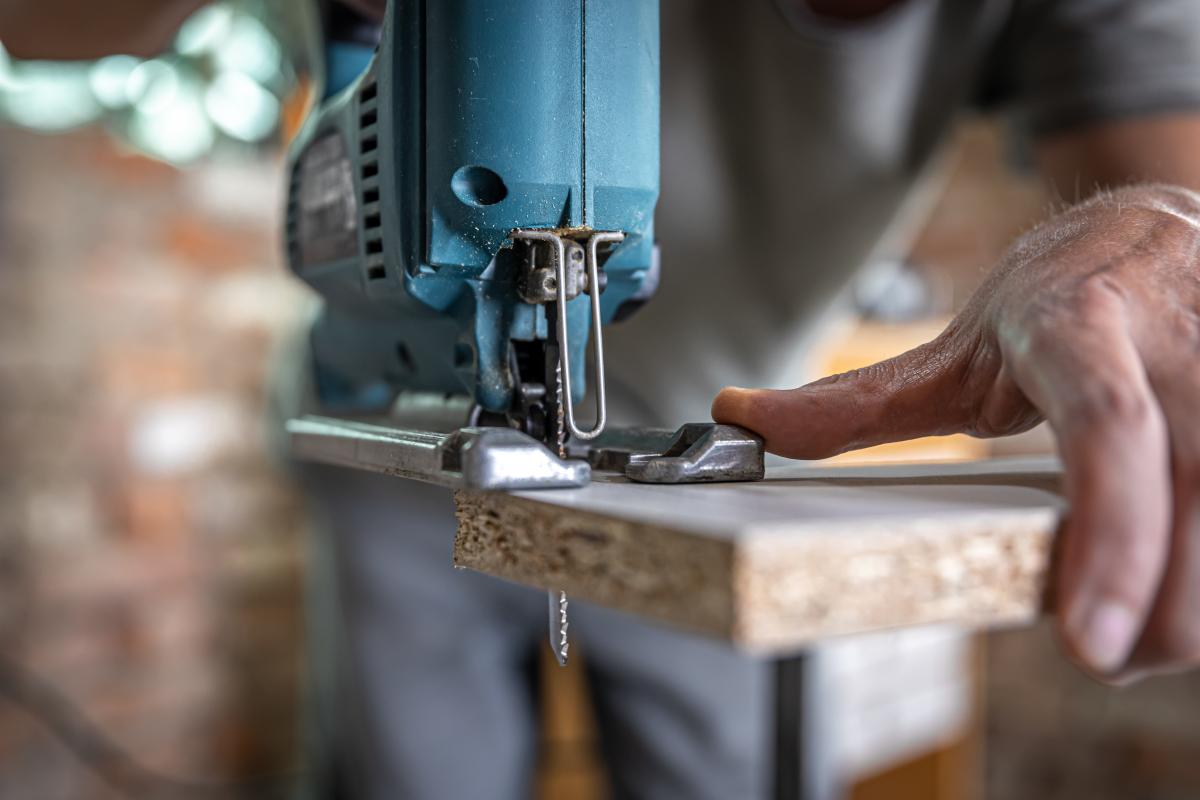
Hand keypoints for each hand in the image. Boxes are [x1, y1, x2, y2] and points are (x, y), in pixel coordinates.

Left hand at [713, 184, 1199, 681]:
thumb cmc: (1056, 297)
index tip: (1088, 638)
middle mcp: (1172, 337)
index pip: (1107, 426)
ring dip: (1194, 596)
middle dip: (1165, 604)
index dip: (1110, 532)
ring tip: (1139, 634)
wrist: (1154, 226)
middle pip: (1198, 486)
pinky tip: (1175, 589)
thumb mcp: (954, 349)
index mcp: (1076, 325)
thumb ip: (856, 402)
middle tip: (1107, 656)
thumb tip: (739, 420)